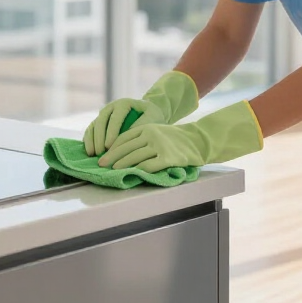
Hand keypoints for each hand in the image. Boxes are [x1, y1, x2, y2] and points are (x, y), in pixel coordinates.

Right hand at [83, 98, 164, 157]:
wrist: (148, 114)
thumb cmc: (151, 116)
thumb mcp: (152, 117)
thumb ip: (142, 124)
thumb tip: (127, 136)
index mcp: (123, 103)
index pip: (115, 117)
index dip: (111, 131)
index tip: (109, 146)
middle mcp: (111, 107)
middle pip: (101, 121)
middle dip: (99, 138)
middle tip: (101, 152)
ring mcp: (103, 115)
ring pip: (93, 126)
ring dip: (92, 140)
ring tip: (94, 154)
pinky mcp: (98, 123)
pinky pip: (90, 131)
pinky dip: (88, 141)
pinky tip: (90, 153)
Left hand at [98, 100, 263, 172]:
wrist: (199, 140)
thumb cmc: (176, 139)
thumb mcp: (158, 132)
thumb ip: (142, 139)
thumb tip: (121, 153)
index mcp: (148, 127)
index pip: (124, 138)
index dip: (112, 148)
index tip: (103, 157)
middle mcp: (152, 134)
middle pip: (126, 148)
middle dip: (112, 158)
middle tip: (102, 166)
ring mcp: (160, 146)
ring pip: (135, 157)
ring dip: (122, 165)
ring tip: (114, 171)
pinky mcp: (169, 158)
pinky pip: (150, 165)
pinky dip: (139, 171)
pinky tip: (133, 175)